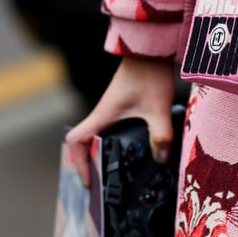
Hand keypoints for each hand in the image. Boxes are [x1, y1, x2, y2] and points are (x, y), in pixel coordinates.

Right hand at [64, 56, 176, 186]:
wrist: (152, 49)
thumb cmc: (149, 74)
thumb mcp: (158, 108)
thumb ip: (161, 136)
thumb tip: (161, 160)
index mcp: (103, 116)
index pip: (76, 141)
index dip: (78, 162)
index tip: (90, 181)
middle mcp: (103, 114)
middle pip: (85, 144)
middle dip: (90, 166)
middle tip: (104, 187)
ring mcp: (111, 111)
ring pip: (98, 137)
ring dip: (102, 155)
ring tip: (117, 176)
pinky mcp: (122, 107)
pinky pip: (111, 131)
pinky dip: (114, 145)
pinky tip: (134, 154)